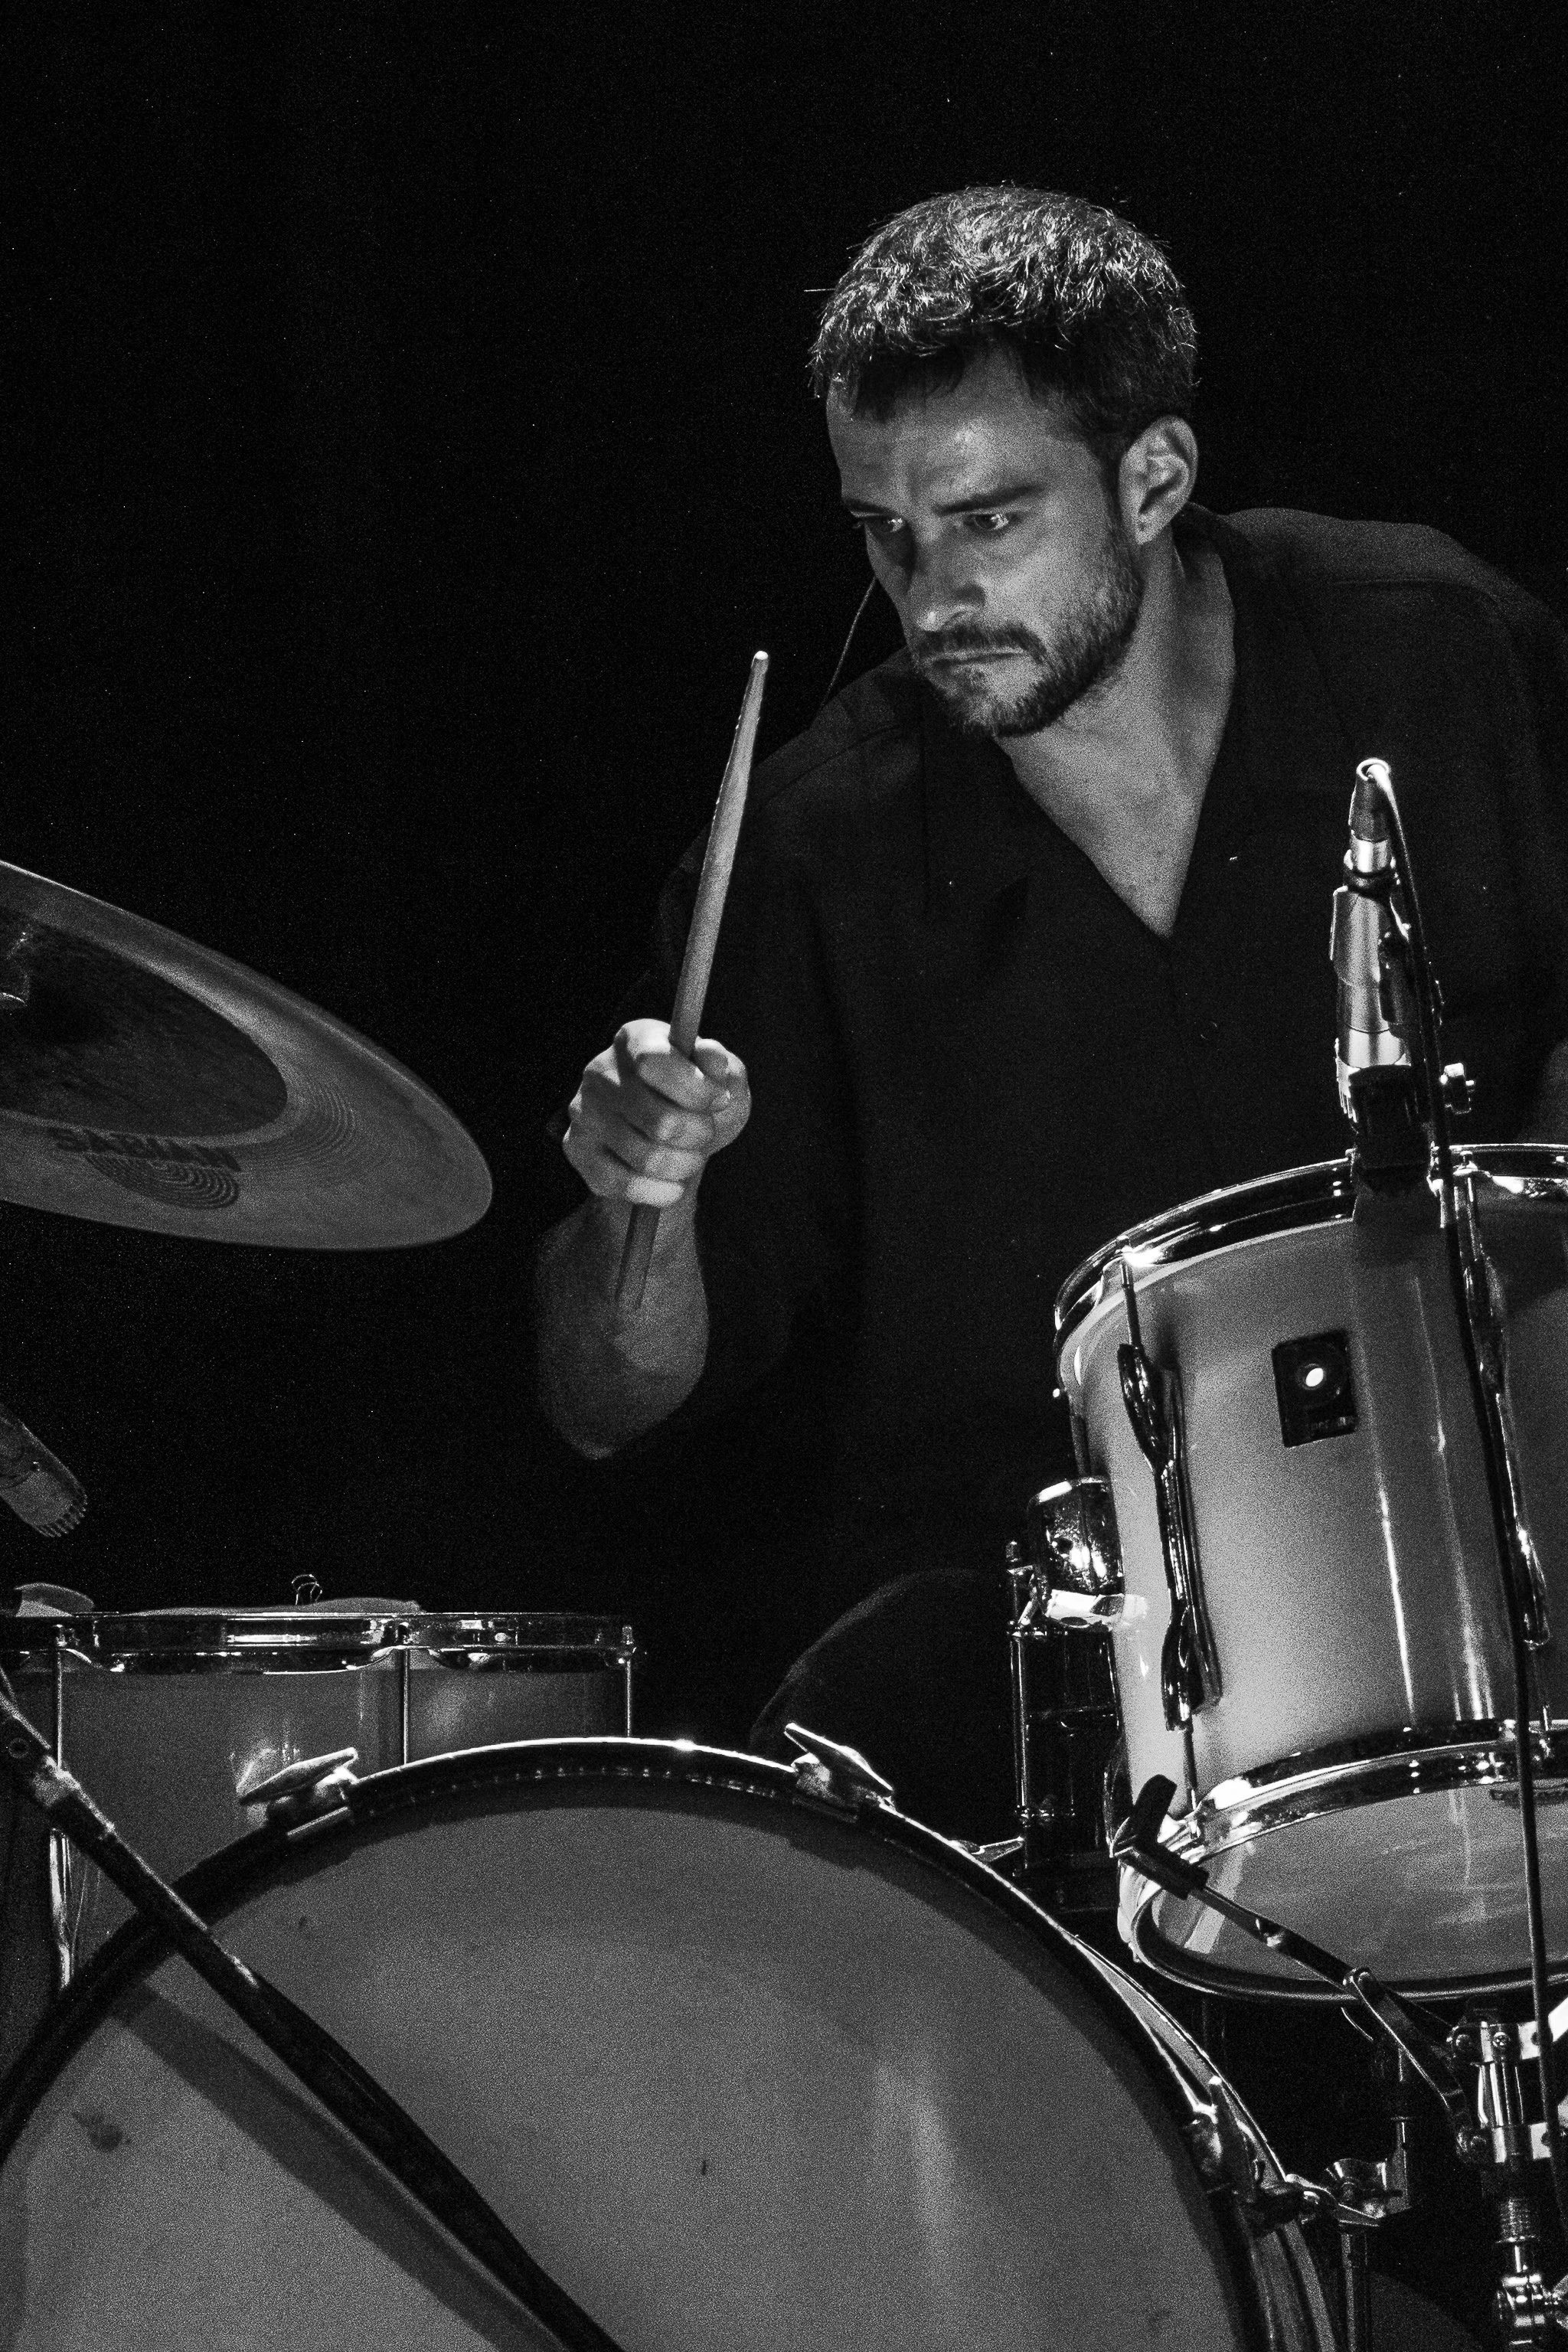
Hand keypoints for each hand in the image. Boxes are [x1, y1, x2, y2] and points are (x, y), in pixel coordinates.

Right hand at [562, 1019, 749, 1211]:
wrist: (669, 1140)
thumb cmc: (697, 1102)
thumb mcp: (723, 1081)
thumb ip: (722, 1067)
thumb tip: (711, 1054)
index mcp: (635, 1038)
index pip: (655, 1060)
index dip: (695, 1088)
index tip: (719, 1100)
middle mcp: (600, 1070)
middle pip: (659, 1119)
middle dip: (698, 1134)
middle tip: (707, 1134)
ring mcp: (584, 1110)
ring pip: (645, 1156)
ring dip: (684, 1165)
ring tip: (692, 1158)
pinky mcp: (577, 1148)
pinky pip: (623, 1183)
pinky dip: (660, 1191)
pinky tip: (674, 1184)